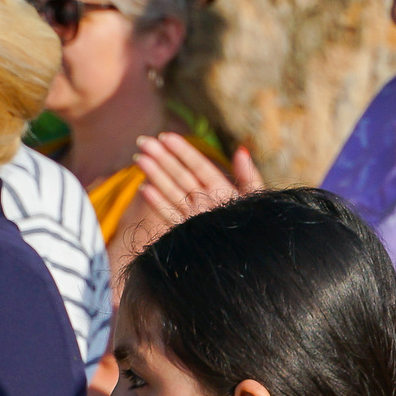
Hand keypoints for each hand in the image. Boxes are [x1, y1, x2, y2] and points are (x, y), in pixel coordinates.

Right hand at [135, 134, 263, 223]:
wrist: (249, 259)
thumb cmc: (256, 227)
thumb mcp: (255, 199)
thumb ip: (248, 176)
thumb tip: (240, 150)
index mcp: (221, 189)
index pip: (198, 166)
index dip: (183, 151)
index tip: (165, 136)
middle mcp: (205, 200)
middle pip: (181, 175)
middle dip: (162, 158)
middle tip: (143, 141)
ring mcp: (194, 215)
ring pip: (171, 191)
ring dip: (155, 175)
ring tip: (139, 159)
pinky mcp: (187, 231)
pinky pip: (170, 215)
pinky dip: (157, 203)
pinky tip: (144, 189)